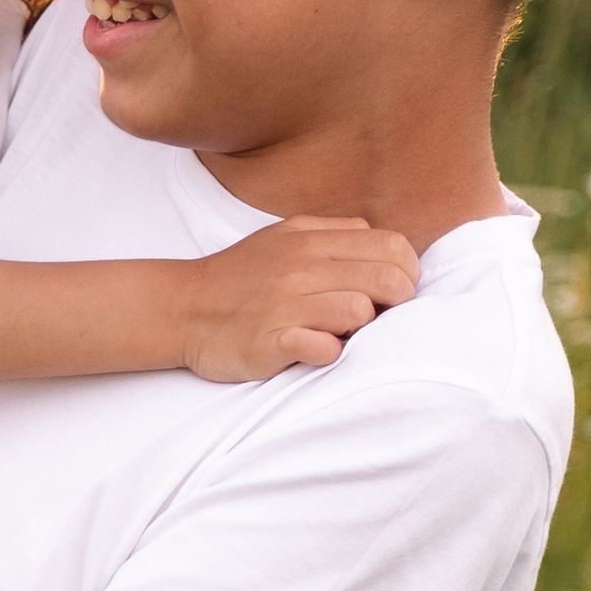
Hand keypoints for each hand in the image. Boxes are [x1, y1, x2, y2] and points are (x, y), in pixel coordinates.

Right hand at [181, 215, 419, 381]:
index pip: (392, 245)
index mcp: (311, 238)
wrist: (183, 308)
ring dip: (361, 330)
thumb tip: (386, 251)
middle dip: (398, 303)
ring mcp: (286, 303)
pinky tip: (314, 350)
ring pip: (360, 312)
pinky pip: (326, 349)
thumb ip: (335, 236)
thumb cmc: (242, 277)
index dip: (407, 271)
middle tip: (380, 318)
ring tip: (342, 333)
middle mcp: (302, 266)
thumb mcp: (286, 238)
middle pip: (387, 279)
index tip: (395, 291)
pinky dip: (329, 354)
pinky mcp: (271, 340)